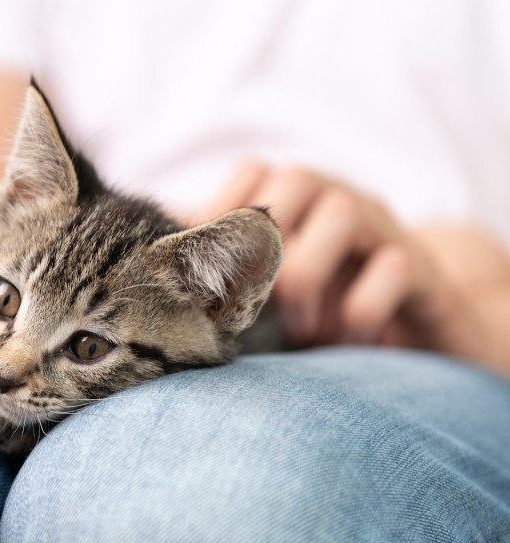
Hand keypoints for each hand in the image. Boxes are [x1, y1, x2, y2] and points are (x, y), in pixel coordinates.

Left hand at [200, 162, 486, 359]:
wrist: (418, 324)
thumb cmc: (326, 303)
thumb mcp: (267, 286)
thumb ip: (218, 266)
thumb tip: (149, 260)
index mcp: (298, 199)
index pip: (252, 172)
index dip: (222, 212)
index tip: (203, 271)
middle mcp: (340, 199)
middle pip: (294, 181)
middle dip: (262, 244)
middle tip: (247, 304)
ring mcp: (383, 228)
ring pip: (342, 212)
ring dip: (308, 275)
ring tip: (300, 328)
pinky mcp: (424, 270)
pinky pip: (393, 268)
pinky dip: (360, 309)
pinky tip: (346, 339)